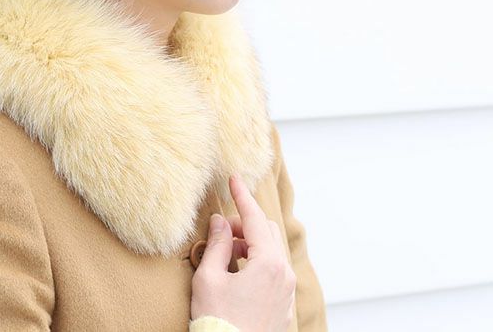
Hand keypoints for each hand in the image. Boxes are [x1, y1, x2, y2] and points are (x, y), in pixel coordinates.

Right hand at [190, 173, 295, 331]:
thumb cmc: (217, 321)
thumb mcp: (209, 277)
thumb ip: (217, 243)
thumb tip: (221, 220)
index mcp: (267, 264)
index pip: (254, 218)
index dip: (241, 196)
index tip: (233, 178)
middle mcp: (284, 274)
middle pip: (267, 231)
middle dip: (244, 224)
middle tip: (222, 231)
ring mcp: (287, 292)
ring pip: (272, 251)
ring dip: (250, 244)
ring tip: (225, 256)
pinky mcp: (284, 305)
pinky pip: (274, 271)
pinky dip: (257, 262)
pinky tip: (237, 273)